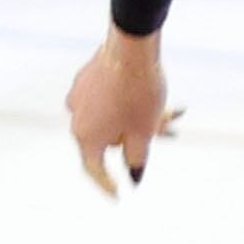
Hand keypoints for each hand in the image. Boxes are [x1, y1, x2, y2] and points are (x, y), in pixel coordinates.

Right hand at [65, 29, 176, 198]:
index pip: (95, 170)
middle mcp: (76, 117)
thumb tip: (133, 176)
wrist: (131, 48)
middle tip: (165, 131)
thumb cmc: (139, 94)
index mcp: (86, 137)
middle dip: (135, 139)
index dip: (108, 184)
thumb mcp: (143, 134)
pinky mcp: (86, 77)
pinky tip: (148, 95)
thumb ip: (136, 159)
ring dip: (134, 119)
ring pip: (109, 117)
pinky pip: (106, 99)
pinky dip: (125, 103)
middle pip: (107, 139)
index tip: (119, 196)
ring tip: (167, 111)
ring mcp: (79, 96)